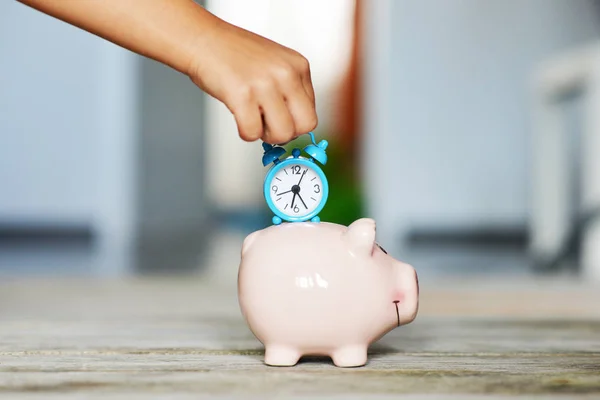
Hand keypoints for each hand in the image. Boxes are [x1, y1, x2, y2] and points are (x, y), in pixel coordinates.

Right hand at [188, 15, 317, 143]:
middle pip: (305, 125)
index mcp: (298, 66)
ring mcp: (265, 84)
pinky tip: (238, 116)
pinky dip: (245, 132)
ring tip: (252, 118)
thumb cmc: (235, 55)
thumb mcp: (275, 64)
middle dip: (286, 133)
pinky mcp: (243, 95)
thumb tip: (295, 125)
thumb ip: (289, 90)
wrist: (203, 40)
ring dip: (265, 134)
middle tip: (268, 126)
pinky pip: (253, 132)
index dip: (293, 121)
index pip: (311, 112)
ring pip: (282, 133)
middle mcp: (286, 73)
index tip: (278, 119)